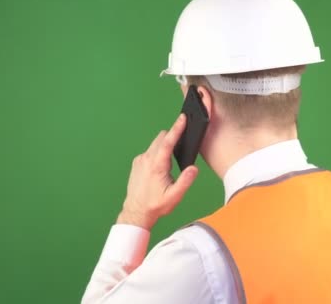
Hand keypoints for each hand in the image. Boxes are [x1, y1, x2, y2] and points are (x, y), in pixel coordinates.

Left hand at [117, 114, 198, 230]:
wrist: (136, 212)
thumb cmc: (155, 205)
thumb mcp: (174, 196)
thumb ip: (185, 181)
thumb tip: (194, 168)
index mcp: (156, 165)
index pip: (168, 141)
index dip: (177, 128)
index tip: (182, 118)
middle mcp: (146, 159)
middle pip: (161, 138)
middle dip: (172, 138)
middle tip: (182, 146)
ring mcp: (140, 160)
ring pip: (155, 144)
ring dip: (164, 147)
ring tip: (171, 163)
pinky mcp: (137, 163)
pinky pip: (150, 151)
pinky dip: (157, 153)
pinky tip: (161, 167)